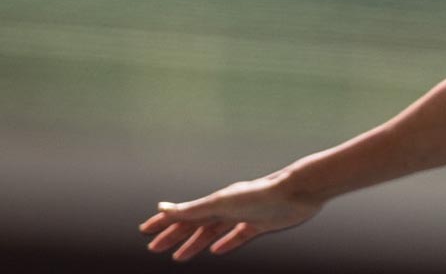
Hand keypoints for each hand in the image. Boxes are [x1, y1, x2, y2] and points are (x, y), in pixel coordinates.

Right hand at [139, 171, 321, 261]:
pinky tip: (218, 250)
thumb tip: (161, 207)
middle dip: (174, 236)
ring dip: (195, 243)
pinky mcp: (260, 223)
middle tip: (155, 248)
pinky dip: (226, 242)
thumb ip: (191, 209)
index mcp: (215, 201)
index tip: (145, 232)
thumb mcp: (220, 204)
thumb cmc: (259, 194)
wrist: (295, 192)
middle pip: (194, 225)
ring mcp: (243, 215)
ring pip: (213, 232)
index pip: (182, 214)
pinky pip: (238, 236)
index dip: (164, 223)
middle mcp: (227, 206)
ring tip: (180, 256)